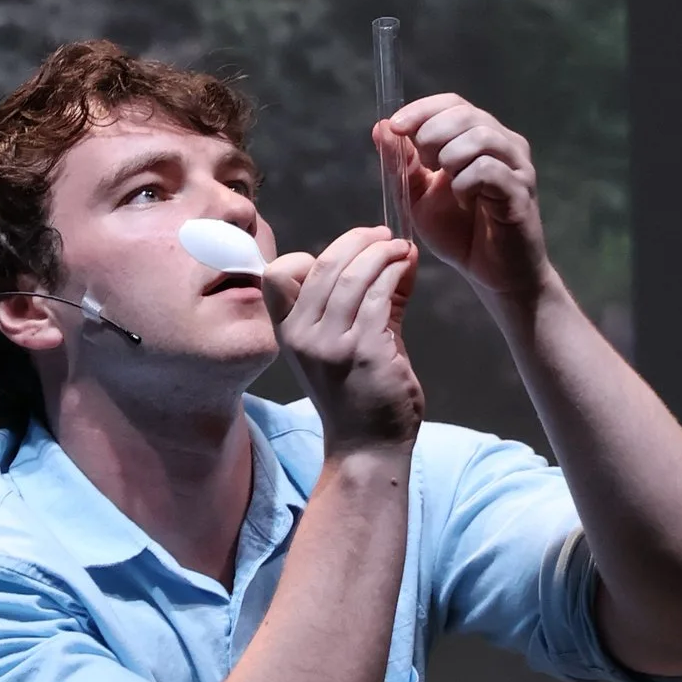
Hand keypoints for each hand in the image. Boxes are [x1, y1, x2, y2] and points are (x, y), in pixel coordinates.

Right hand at [267, 224, 423, 453]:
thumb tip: (397, 251)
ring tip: (399, 248)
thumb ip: (367, 298)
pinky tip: (405, 266)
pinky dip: (394, 270)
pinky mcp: (365, 351)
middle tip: (382, 235)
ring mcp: (331, 345)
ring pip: (352, 274)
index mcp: (288, 333)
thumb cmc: (358, 394)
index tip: (343, 254)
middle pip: (321, 264)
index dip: (308, 255)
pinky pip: (378, 294)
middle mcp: (302, 337)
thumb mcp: (346, 342)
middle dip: (356, 240)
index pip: (276, 274)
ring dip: (381, 251)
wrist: (367, 447)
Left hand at [382, 93, 551, 305]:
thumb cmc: (460, 233)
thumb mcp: (418, 197)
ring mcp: (516, 167)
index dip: (421, 110)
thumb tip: (379, 126)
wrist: (493, 275)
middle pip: (465, 114)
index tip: (395, 127)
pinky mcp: (521, 193)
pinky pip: (489, 170)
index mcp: (479, 138)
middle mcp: (504, 144)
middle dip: (431, 134)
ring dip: (449, 157)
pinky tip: (462, 201)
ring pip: (480, 137)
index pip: (452, 104)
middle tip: (424, 165)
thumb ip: (401, 164)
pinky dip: (465, 183)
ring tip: (444, 182)